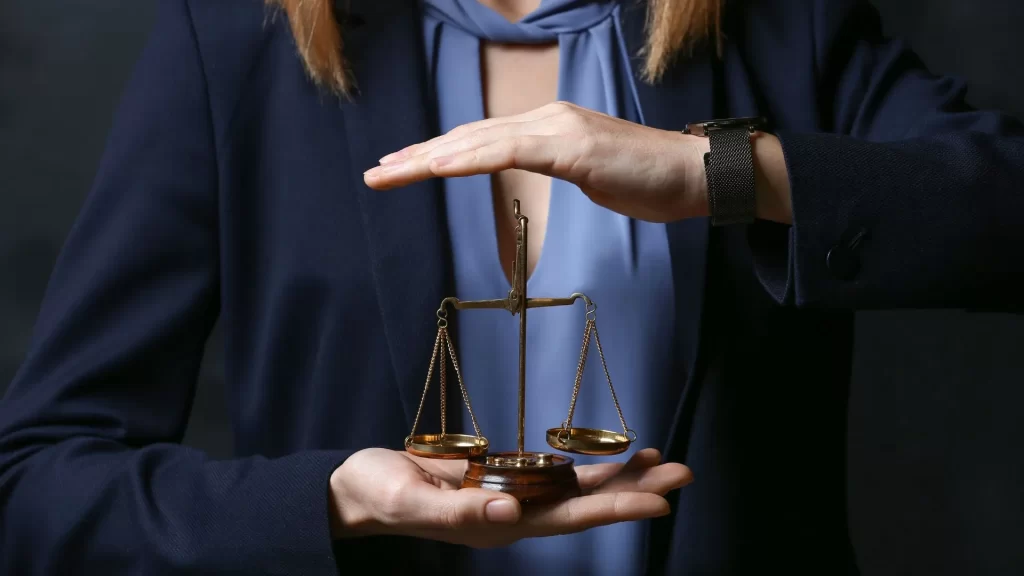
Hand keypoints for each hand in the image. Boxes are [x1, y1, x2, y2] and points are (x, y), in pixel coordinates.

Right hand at [329, 447, 691, 547]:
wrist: (358, 490)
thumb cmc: (377, 495)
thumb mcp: (409, 500)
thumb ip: (459, 509)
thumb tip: (510, 511)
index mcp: (497, 525)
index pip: (568, 518)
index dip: (615, 509)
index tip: (659, 501)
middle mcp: (513, 515)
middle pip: (586, 505)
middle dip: (635, 491)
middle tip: (683, 473)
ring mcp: (510, 499)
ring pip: (577, 490)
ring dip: (621, 479)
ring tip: (662, 462)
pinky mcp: (502, 480)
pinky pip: (555, 475)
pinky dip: (588, 466)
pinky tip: (612, 458)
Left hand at [363, 101, 707, 222]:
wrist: (695, 174)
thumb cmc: (647, 181)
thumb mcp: (589, 174)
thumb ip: (557, 167)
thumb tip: (536, 172)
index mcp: (547, 127)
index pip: (479, 139)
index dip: (435, 152)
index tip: (400, 168)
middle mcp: (545, 120)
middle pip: (467, 137)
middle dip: (416, 156)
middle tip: (375, 173)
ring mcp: (557, 129)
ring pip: (478, 142)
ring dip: (428, 159)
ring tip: (389, 173)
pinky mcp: (571, 147)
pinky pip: (510, 152)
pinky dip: (469, 160)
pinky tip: (438, 169)